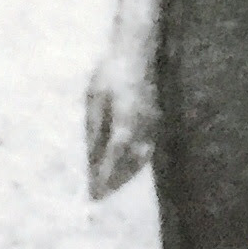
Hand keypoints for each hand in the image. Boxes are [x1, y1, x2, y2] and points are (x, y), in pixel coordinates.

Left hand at [88, 53, 155, 199]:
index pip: (115, 155)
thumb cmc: (110, 73)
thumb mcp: (95, 98)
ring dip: (127, 173)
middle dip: (116, 180)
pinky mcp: (156, 120)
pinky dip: (136, 161)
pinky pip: (147, 148)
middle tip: (100, 195)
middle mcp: (143, 125)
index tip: (94, 192)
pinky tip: (125, 165)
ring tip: (112, 184)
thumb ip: (94, 128)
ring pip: (142, 157)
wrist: (137, 52)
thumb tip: (91, 154)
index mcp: (125, 119)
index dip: (105, 176)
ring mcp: (152, 123)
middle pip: (131, 162)